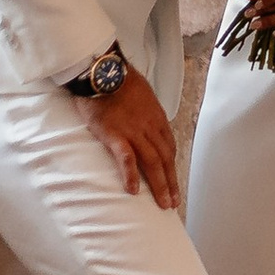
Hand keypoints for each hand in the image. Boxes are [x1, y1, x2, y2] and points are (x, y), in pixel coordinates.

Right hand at [79, 62, 181, 208]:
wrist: (101, 70)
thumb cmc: (118, 79)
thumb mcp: (141, 94)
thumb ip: (145, 111)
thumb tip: (145, 120)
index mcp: (156, 117)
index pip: (168, 146)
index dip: (172, 166)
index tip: (173, 180)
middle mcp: (149, 126)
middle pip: (165, 158)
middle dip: (170, 181)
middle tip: (173, 202)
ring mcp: (133, 131)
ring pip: (151, 161)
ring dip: (159, 185)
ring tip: (162, 203)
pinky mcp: (115, 134)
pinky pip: (126, 158)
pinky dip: (131, 174)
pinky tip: (133, 191)